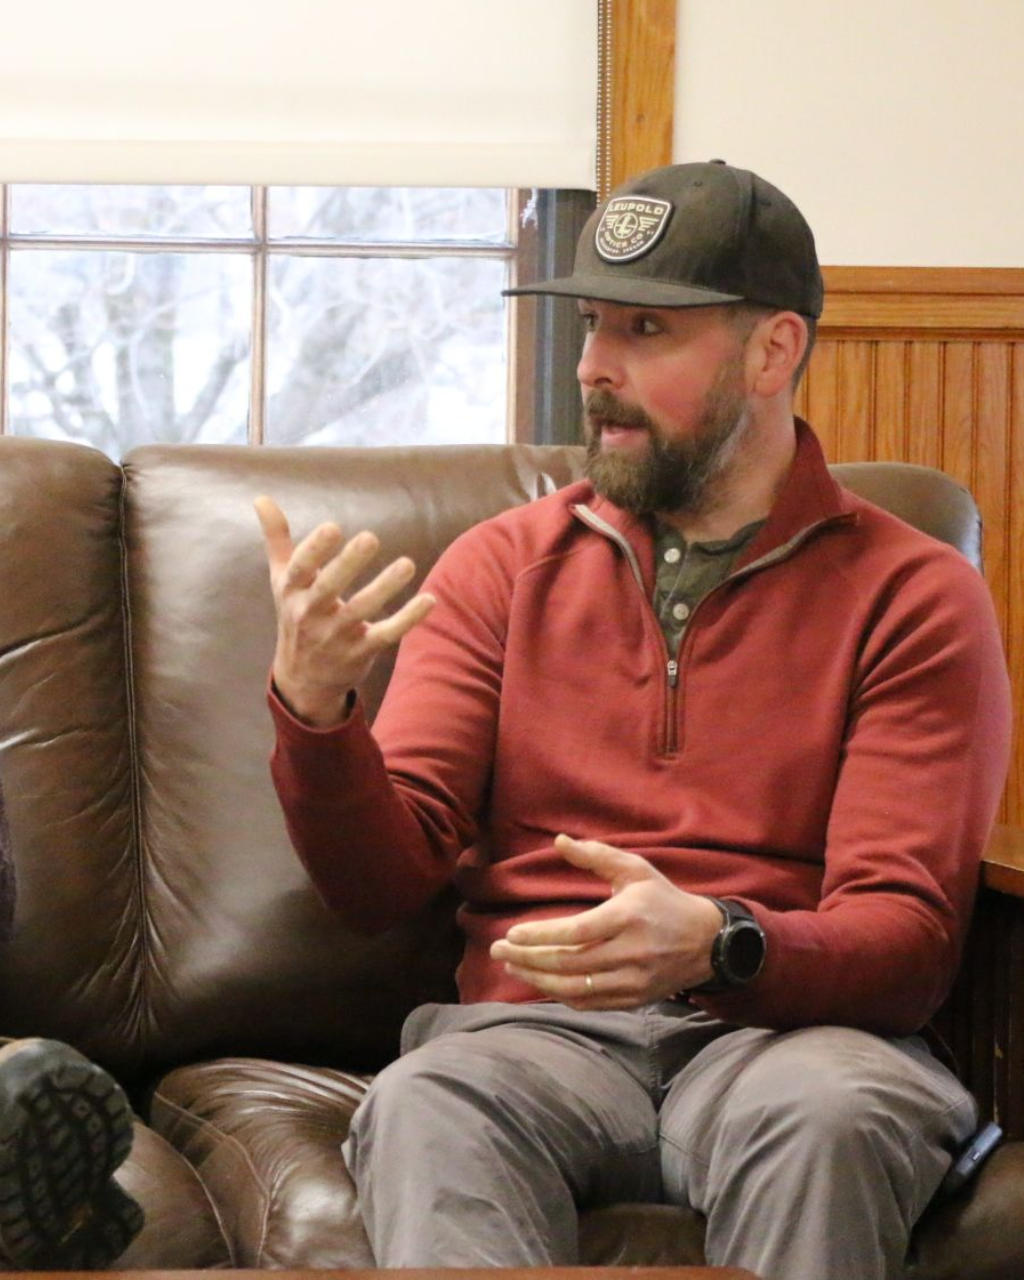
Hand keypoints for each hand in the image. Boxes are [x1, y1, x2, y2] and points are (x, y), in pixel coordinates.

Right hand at [255, 495, 434, 727]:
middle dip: (348, 564)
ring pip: (361, 610)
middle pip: (329, 588)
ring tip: (407, 564)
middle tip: (370, 537)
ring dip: (385, 587)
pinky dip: (408, 619)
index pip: (300, 569)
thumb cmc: (296, 616)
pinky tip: (428, 600)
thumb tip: (261, 498)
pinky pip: (386, 634)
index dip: (315, 549)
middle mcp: (311, 614)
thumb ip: (277, 538)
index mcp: (293, 591)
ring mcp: (337, 635)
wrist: (303, 679)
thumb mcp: (282, 580)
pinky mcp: (361, 651)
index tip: (333, 527)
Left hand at [489, 834, 722, 1008]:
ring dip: (537, 980)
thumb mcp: (634, 869)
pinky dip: (560, 995)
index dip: (541, 936)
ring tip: (512, 966)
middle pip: (569, 964)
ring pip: (575, 988)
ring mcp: (632, 980)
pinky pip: (589, 1003)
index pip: (577, 932)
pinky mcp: (633, 999)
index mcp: (629, 917)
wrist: (706, 941)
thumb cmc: (663, 899)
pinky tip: (540, 981)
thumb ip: (596, 856)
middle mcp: (631, 952)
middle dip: (528, 958)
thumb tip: (558, 841)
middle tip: (498, 949)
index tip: (512, 932)